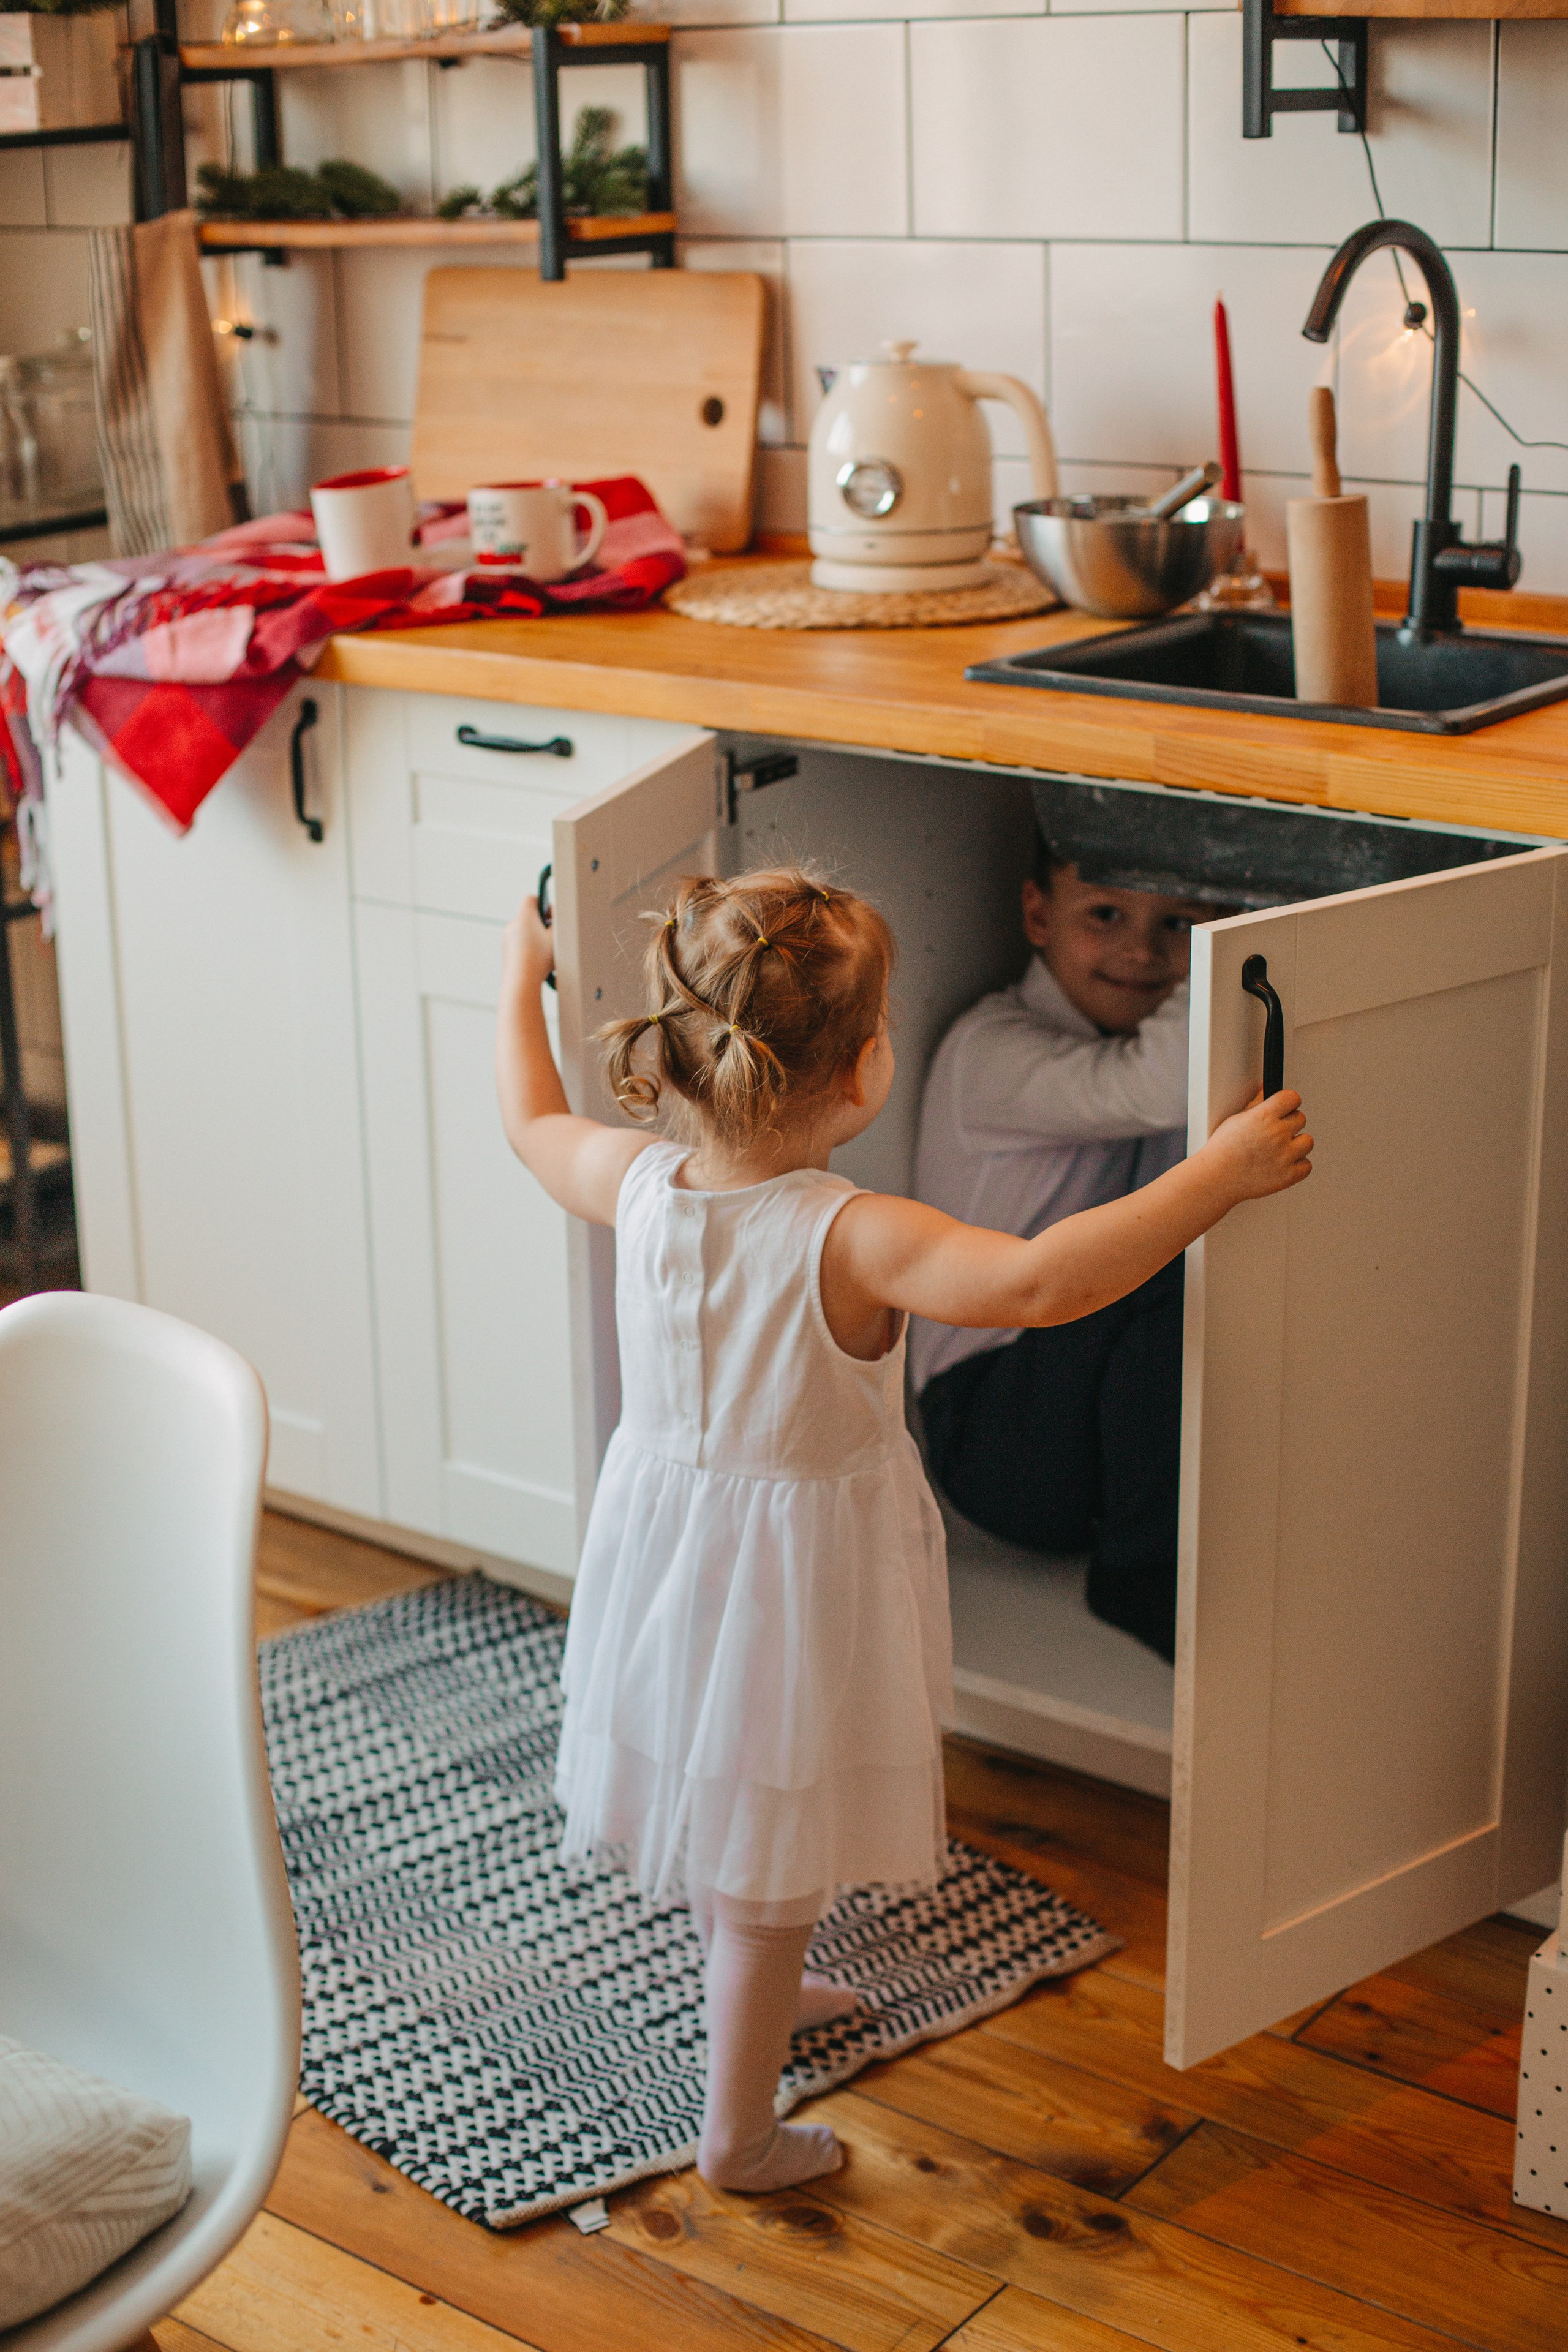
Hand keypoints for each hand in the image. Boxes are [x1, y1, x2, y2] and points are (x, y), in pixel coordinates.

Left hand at [503, 894, 555, 993]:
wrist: (521, 981)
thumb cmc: (539, 958)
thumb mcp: (556, 936)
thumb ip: (557, 923)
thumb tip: (554, 918)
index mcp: (524, 917)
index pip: (531, 899)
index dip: (543, 903)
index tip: (552, 915)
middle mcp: (512, 925)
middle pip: (528, 917)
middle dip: (541, 924)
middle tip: (552, 936)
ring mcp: (507, 940)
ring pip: (523, 932)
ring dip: (535, 938)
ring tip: (546, 952)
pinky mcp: (506, 953)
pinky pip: (519, 945)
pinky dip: (528, 949)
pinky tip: (537, 961)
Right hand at [1203, 1088, 1312, 1202]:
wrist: (1216, 1178)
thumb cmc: (1222, 1150)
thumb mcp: (1235, 1119)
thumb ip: (1256, 1103)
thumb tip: (1266, 1091)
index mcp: (1263, 1116)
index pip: (1292, 1098)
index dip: (1288, 1102)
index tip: (1285, 1108)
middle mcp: (1277, 1134)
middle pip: (1301, 1118)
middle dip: (1289, 1123)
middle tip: (1275, 1132)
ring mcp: (1285, 1156)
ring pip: (1307, 1141)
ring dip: (1297, 1144)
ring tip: (1280, 1149)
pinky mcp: (1288, 1175)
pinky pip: (1307, 1165)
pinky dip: (1298, 1165)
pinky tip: (1283, 1163)